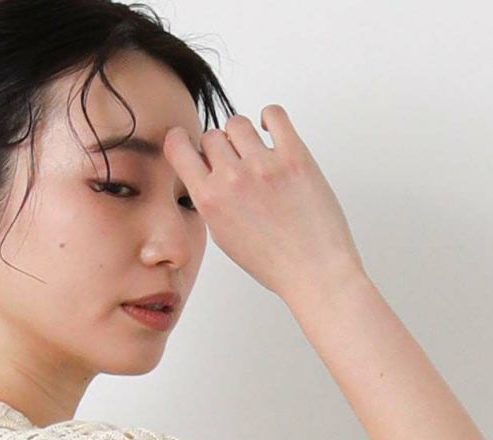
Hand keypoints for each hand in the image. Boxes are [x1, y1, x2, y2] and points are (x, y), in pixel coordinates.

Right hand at [162, 105, 364, 301]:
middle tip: (233, 161)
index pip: (179, 150)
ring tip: (254, 153)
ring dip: (242, 135)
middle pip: (212, 136)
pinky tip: (271, 131)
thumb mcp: (225, 237)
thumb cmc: (273, 262)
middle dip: (219, 147)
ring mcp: (264, 165)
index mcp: (210, 201)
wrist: (314, 270)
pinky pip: (275, 115)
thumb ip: (212, 202)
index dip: (180, 141)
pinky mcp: (295, 155)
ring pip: (238, 123)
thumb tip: (209, 172)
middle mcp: (233, 179)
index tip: (186, 140)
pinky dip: (270, 118)